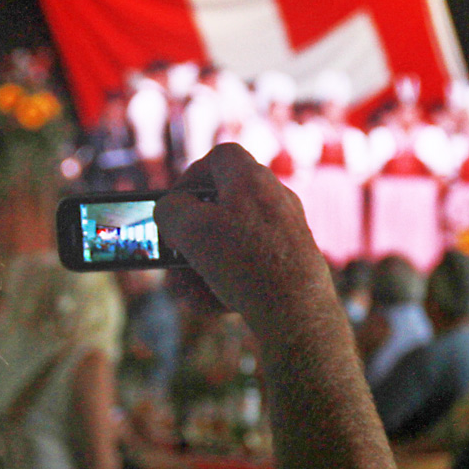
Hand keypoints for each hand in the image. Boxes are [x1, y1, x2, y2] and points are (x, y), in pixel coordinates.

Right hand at [155, 143, 336, 336]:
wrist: (298, 311)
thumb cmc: (245, 264)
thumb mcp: (190, 230)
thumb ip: (170, 210)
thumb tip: (171, 209)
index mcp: (253, 179)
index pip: (220, 157)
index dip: (191, 176)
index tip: (175, 204)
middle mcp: (275, 199)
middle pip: (222, 207)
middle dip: (192, 236)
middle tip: (176, 256)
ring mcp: (287, 231)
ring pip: (232, 243)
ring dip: (204, 266)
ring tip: (190, 291)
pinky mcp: (292, 261)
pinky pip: (250, 266)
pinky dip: (229, 281)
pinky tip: (215, 304)